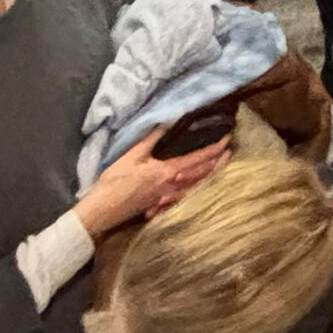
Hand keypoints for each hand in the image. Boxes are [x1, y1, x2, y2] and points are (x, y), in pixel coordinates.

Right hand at [75, 130, 228, 237]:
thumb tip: (166, 121)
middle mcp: (173, 186)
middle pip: (202, 174)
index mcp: (168, 172)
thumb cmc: (115, 181)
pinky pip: (185, 196)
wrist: (103, 210)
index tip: (227, 139)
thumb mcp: (132, 155)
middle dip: (218, 162)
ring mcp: (168, 198)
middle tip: (230, 152)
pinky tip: (197, 186)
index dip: (214, 149)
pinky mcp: (161, 205)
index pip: (198, 159)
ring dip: (210, 175)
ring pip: (196, 186)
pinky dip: (196, 189)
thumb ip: (151, 139)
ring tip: (219, 166)